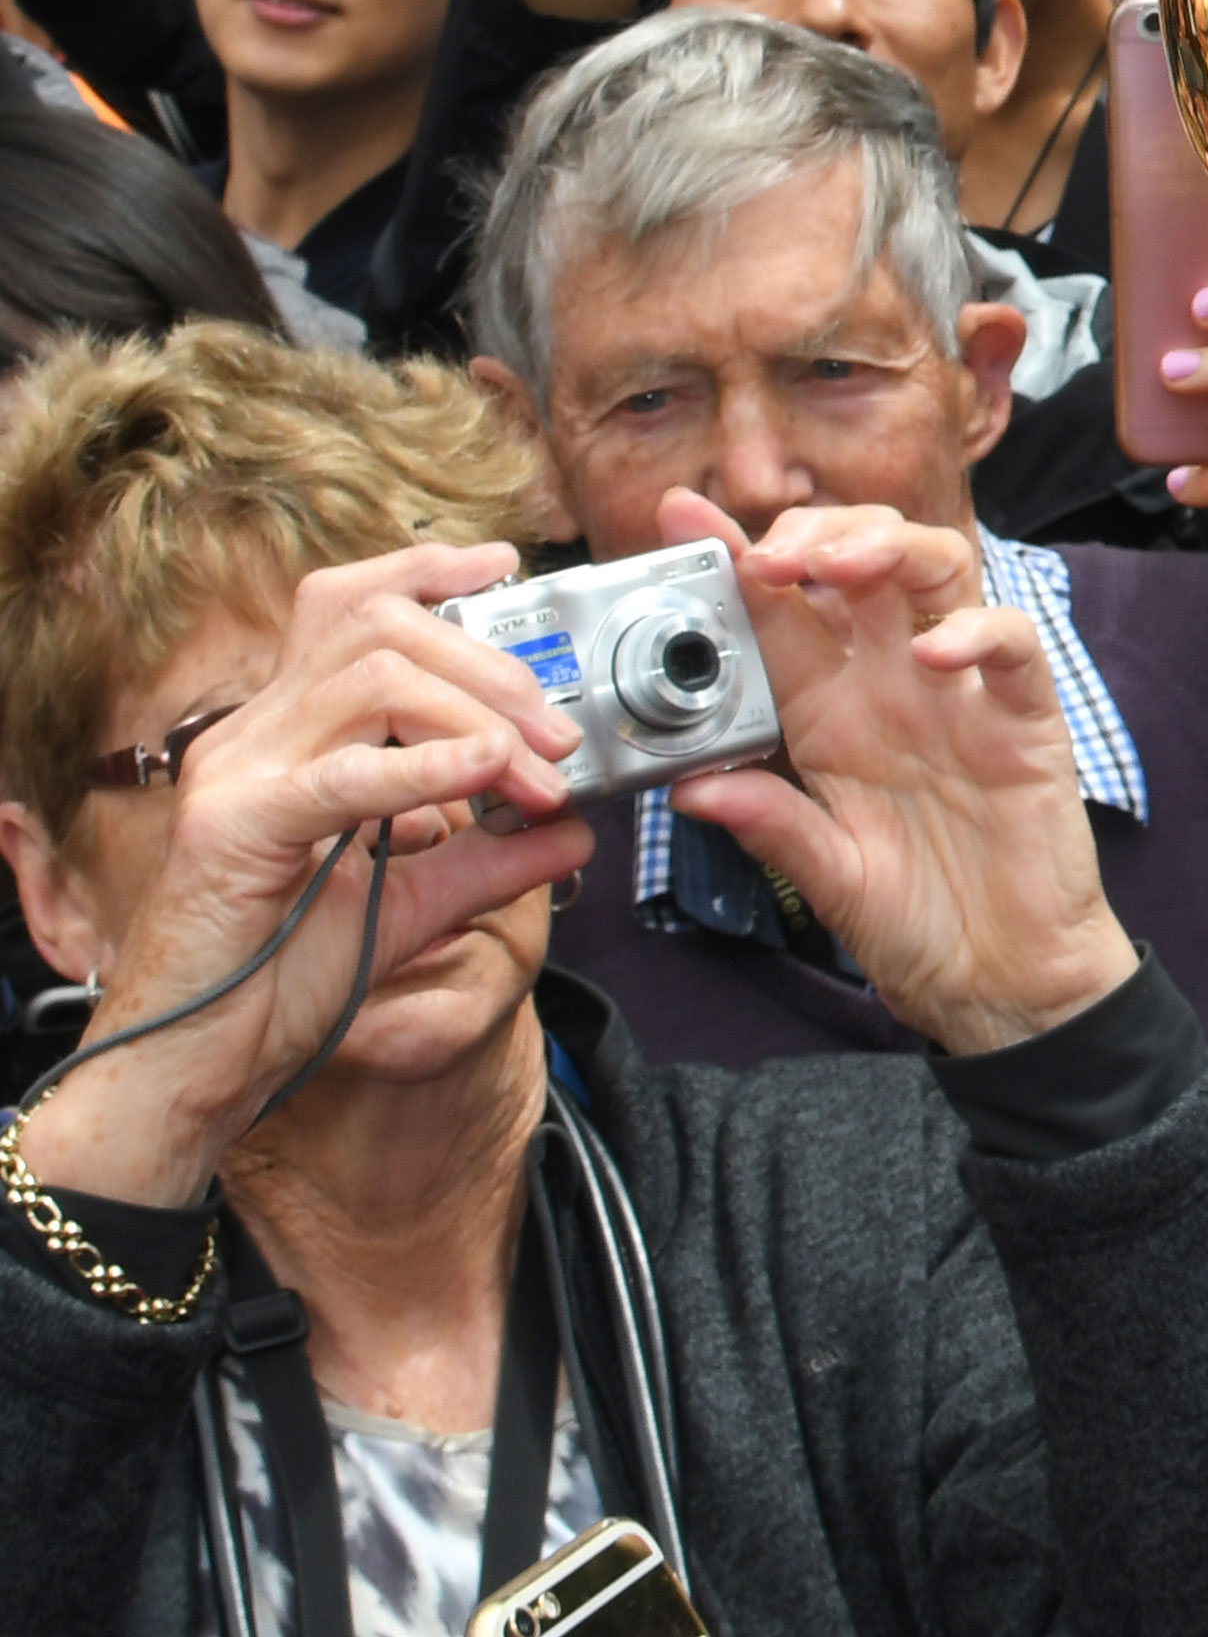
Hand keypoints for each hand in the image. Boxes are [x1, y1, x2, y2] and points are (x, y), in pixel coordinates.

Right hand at [10, 548, 586, 1208]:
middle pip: (378, 626)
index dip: (426, 569)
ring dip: (479, 714)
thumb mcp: (413, 904)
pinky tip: (486, 773)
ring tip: (538, 773)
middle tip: (562, 735)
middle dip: (491, 664)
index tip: (505, 569)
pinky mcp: (234, 828)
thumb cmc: (284, 982)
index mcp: (289, 734)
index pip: (347, 605)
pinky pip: (342, 774)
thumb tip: (576, 830)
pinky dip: (425, 766)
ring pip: (371, 677)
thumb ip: (492, 859)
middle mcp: (256, 734)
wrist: (201, 1067)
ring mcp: (238, 773)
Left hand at [662, 498, 1139, 1054]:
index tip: (680, 515)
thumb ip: (768, 825)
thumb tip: (690, 789)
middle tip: (773, 554)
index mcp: (828, 712)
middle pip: (862, 560)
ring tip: (843, 566)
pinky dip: (978, 632)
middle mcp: (891, 685)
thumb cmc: (914, 923)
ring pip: (939, 570)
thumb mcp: (825, 876)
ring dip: (889, 549)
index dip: (732, 556)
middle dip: (816, 534)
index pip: (777, 612)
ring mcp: (962, 694)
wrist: (1001, 980)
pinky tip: (936, 653)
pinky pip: (1013, 646)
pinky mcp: (1026, 719)